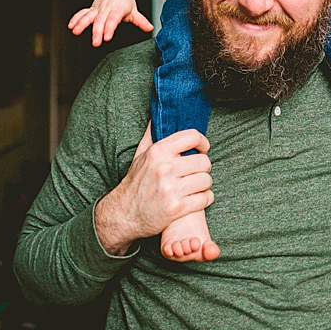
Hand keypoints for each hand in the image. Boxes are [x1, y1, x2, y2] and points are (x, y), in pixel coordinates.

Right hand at [69, 0, 153, 46]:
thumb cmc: (125, 0)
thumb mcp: (134, 10)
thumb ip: (140, 21)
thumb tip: (150, 27)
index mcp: (118, 9)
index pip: (113, 19)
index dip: (110, 28)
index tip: (107, 37)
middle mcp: (107, 8)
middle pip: (100, 20)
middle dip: (97, 31)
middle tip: (95, 43)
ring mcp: (98, 9)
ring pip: (89, 16)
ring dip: (81, 24)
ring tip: (75, 32)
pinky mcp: (91, 9)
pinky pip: (82, 13)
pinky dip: (76, 18)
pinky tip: (71, 26)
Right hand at [94, 125, 213, 255]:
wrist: (123, 214)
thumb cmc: (136, 183)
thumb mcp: (140, 156)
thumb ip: (151, 136)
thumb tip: (158, 115)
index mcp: (158, 152)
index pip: (192, 136)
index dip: (203, 142)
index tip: (202, 148)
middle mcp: (165, 168)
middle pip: (204, 161)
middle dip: (202, 168)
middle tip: (195, 173)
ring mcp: (171, 189)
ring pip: (207, 180)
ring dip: (204, 184)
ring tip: (194, 186)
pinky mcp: (177, 208)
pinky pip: (206, 198)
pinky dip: (205, 199)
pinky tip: (196, 199)